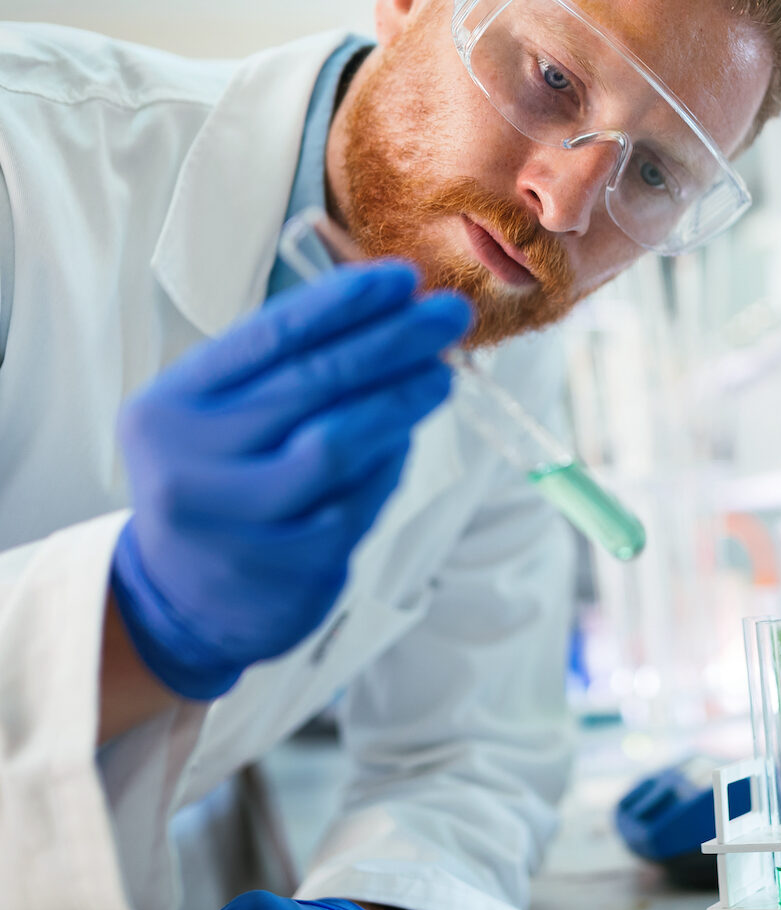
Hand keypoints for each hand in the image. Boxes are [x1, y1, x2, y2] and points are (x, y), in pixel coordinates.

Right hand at [110, 263, 471, 699]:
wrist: (187, 598)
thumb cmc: (223, 481)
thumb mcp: (219, 418)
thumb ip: (284, 370)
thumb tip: (392, 315)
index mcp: (169, 407)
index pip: (269, 338)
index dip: (343, 303)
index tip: (403, 278)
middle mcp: (190, 462)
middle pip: (311, 383)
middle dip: (391, 342)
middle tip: (448, 315)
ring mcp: (236, 520)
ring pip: (338, 443)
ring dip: (400, 402)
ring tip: (441, 376)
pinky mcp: (284, 566)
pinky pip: (356, 500)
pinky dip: (388, 464)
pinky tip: (406, 439)